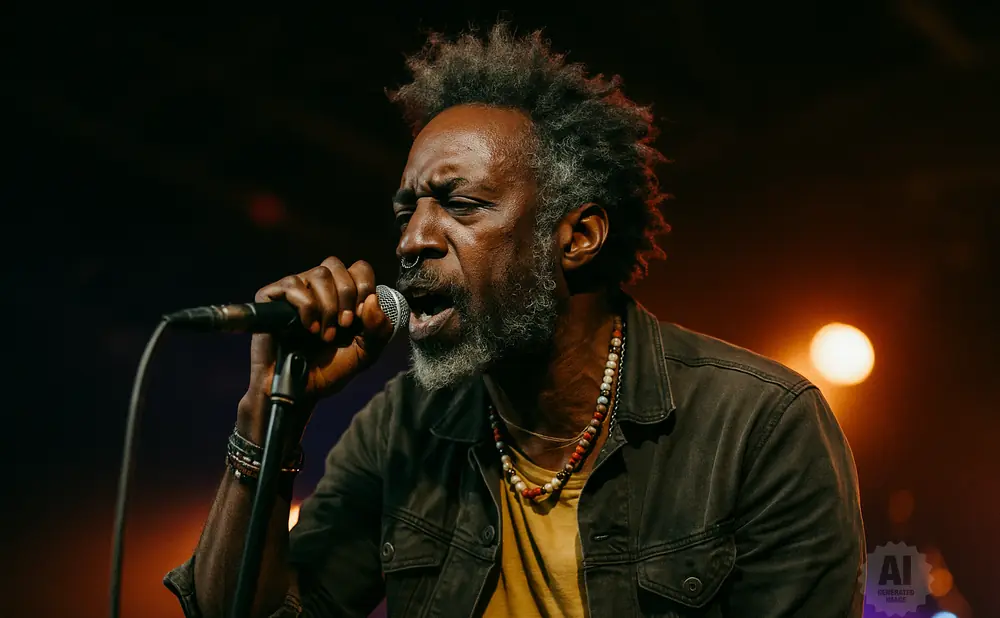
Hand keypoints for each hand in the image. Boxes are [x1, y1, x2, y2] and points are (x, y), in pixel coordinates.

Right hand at [236, 257, 392, 443]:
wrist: (302, 391)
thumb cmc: (331, 369)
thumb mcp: (367, 352)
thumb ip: (379, 328)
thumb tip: (373, 299)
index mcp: (343, 294)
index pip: (359, 268)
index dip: (364, 286)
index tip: (361, 316)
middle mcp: (318, 287)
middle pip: (337, 265)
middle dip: (347, 295)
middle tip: (344, 325)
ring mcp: (295, 290)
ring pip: (318, 273)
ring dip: (328, 306)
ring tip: (324, 334)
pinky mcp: (271, 297)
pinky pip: (293, 285)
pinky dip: (307, 308)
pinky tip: (309, 329)